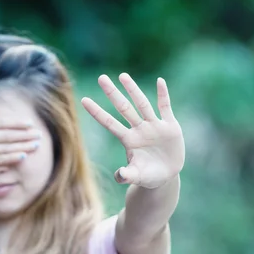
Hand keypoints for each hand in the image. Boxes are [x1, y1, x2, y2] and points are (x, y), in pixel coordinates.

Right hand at [0, 79, 40, 174]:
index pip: (0, 123)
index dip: (17, 124)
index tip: (30, 124)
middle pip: (6, 136)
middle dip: (25, 135)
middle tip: (39, 134)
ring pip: (4, 149)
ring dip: (22, 147)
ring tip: (36, 145)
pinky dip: (11, 159)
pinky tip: (22, 156)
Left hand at [81, 73, 184, 188]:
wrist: (167, 176)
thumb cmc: (148, 177)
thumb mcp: (138, 176)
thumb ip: (127, 175)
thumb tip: (119, 176)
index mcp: (129, 140)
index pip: (110, 123)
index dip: (97, 112)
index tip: (84, 100)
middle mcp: (139, 129)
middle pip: (124, 108)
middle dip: (113, 93)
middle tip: (101, 78)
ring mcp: (154, 126)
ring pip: (142, 104)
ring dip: (133, 90)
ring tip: (123, 76)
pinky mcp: (170, 126)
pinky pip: (165, 107)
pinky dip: (163, 94)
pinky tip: (160, 81)